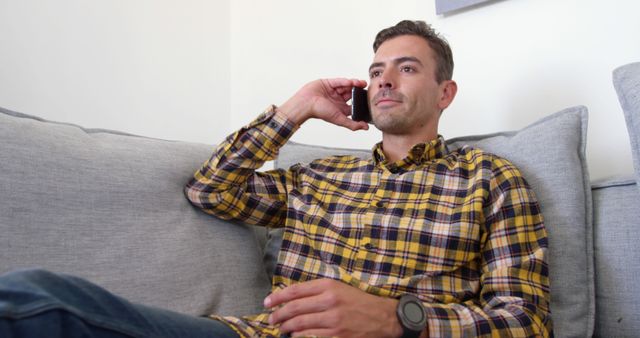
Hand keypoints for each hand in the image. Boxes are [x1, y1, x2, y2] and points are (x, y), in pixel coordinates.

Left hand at [264, 279, 402, 337]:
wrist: (383, 317)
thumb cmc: (359, 301)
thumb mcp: (339, 288)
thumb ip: (317, 290)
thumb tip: (291, 297)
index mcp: (329, 286)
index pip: (295, 291)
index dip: (277, 297)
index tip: (267, 303)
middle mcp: (330, 301)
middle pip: (294, 308)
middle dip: (278, 315)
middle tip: (271, 319)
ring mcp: (333, 320)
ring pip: (299, 324)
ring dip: (286, 327)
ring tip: (281, 328)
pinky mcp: (337, 336)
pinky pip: (310, 337)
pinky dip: (299, 336)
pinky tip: (295, 336)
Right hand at [278, 78, 369, 130]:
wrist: (305, 103)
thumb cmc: (319, 112)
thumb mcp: (339, 119)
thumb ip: (352, 124)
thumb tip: (366, 127)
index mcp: (340, 109)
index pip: (354, 104)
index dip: (361, 102)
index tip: (369, 99)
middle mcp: (338, 100)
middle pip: (351, 93)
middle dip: (358, 91)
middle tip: (367, 88)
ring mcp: (333, 91)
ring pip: (346, 86)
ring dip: (354, 84)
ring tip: (362, 83)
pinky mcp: (328, 83)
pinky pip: (339, 81)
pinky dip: (346, 81)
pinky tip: (352, 82)